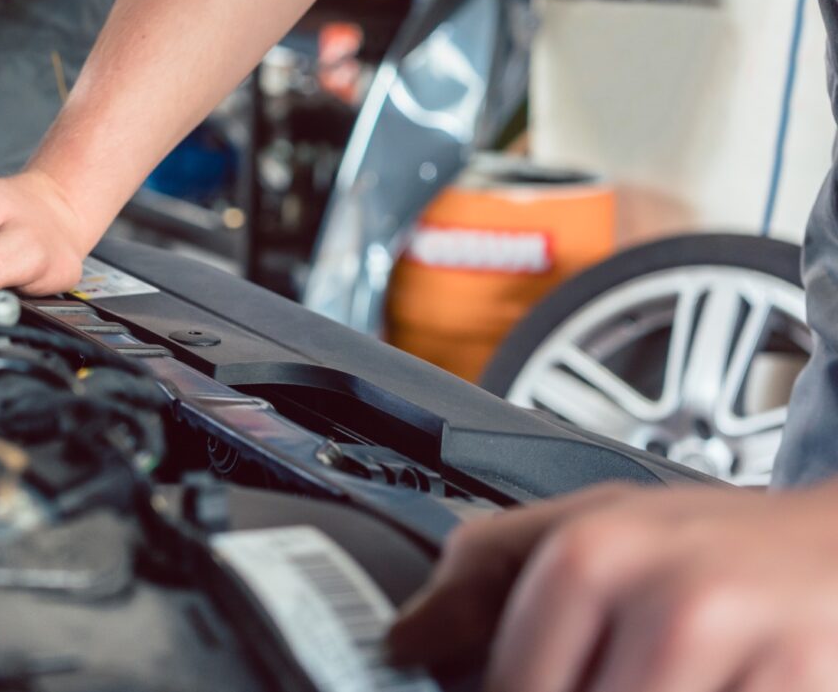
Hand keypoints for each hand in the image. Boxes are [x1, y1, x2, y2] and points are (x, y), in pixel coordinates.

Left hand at [389, 482, 837, 691]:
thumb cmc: (715, 546)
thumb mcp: (591, 526)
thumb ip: (485, 574)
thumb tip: (404, 642)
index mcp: (596, 554)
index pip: (510, 684)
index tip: (482, 689)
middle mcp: (674, 603)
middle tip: (606, 668)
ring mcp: (751, 658)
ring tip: (649, 674)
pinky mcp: (808, 688)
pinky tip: (709, 686)